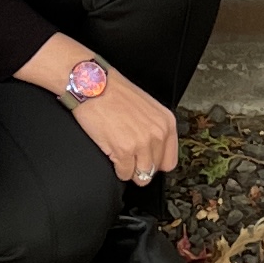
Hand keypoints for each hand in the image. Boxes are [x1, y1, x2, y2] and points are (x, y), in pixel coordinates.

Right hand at [40, 53, 178, 182]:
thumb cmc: (115, 93)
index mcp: (166, 122)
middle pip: (154, 170)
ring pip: (141, 176)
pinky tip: (113, 156)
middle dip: (140, 167)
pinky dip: (118, 170)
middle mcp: (157, 134)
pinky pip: (124, 174)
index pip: (169, 161)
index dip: (155, 163)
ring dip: (130, 171)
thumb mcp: (147, 107)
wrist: (94, 86)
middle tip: (129, 157)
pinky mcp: (124, 150)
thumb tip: (154, 151)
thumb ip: (155, 129)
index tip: (145, 161)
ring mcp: (141, 143)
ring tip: (121, 157)